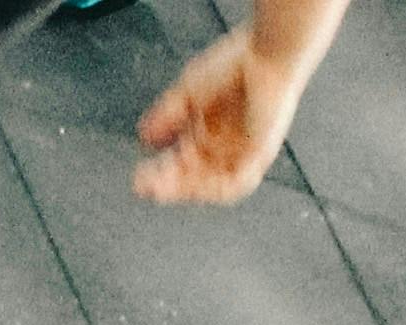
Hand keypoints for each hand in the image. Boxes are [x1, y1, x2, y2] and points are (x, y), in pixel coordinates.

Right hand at [133, 28, 314, 203]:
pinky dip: (215, 189)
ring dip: (186, 191)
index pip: (181, 162)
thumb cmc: (234, 65)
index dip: (160, 174)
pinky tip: (195, 189)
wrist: (267, 53)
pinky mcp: (260, 154)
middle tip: (144, 188)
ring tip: (163, 190)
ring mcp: (243, 151)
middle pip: (194, 176)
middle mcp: (225, 144)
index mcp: (209, 130)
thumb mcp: (189, 92)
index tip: (138, 179)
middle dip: (168, 185)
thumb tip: (144, 139)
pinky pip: (238, 183)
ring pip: (213, 184)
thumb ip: (167, 116)